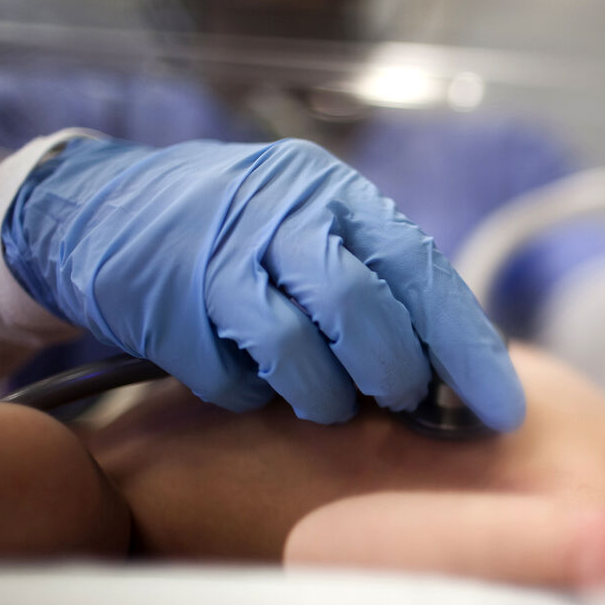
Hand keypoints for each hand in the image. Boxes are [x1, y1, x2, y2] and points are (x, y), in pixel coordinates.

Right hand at [1, 136, 523, 428]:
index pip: (423, 272)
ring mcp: (220, 256)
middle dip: (392, 373)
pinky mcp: (167, 305)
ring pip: (299, 349)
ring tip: (325, 398)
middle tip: (396, 398)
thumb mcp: (318, 227)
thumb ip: (384, 282)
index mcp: (338, 195)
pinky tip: (252, 381)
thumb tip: (460, 366)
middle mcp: (283, 214)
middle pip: (362, 309)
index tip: (503, 410)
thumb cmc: (240, 232)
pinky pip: (232, 378)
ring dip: (324, 395)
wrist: (102, 209)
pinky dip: (252, 396)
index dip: (468, 348)